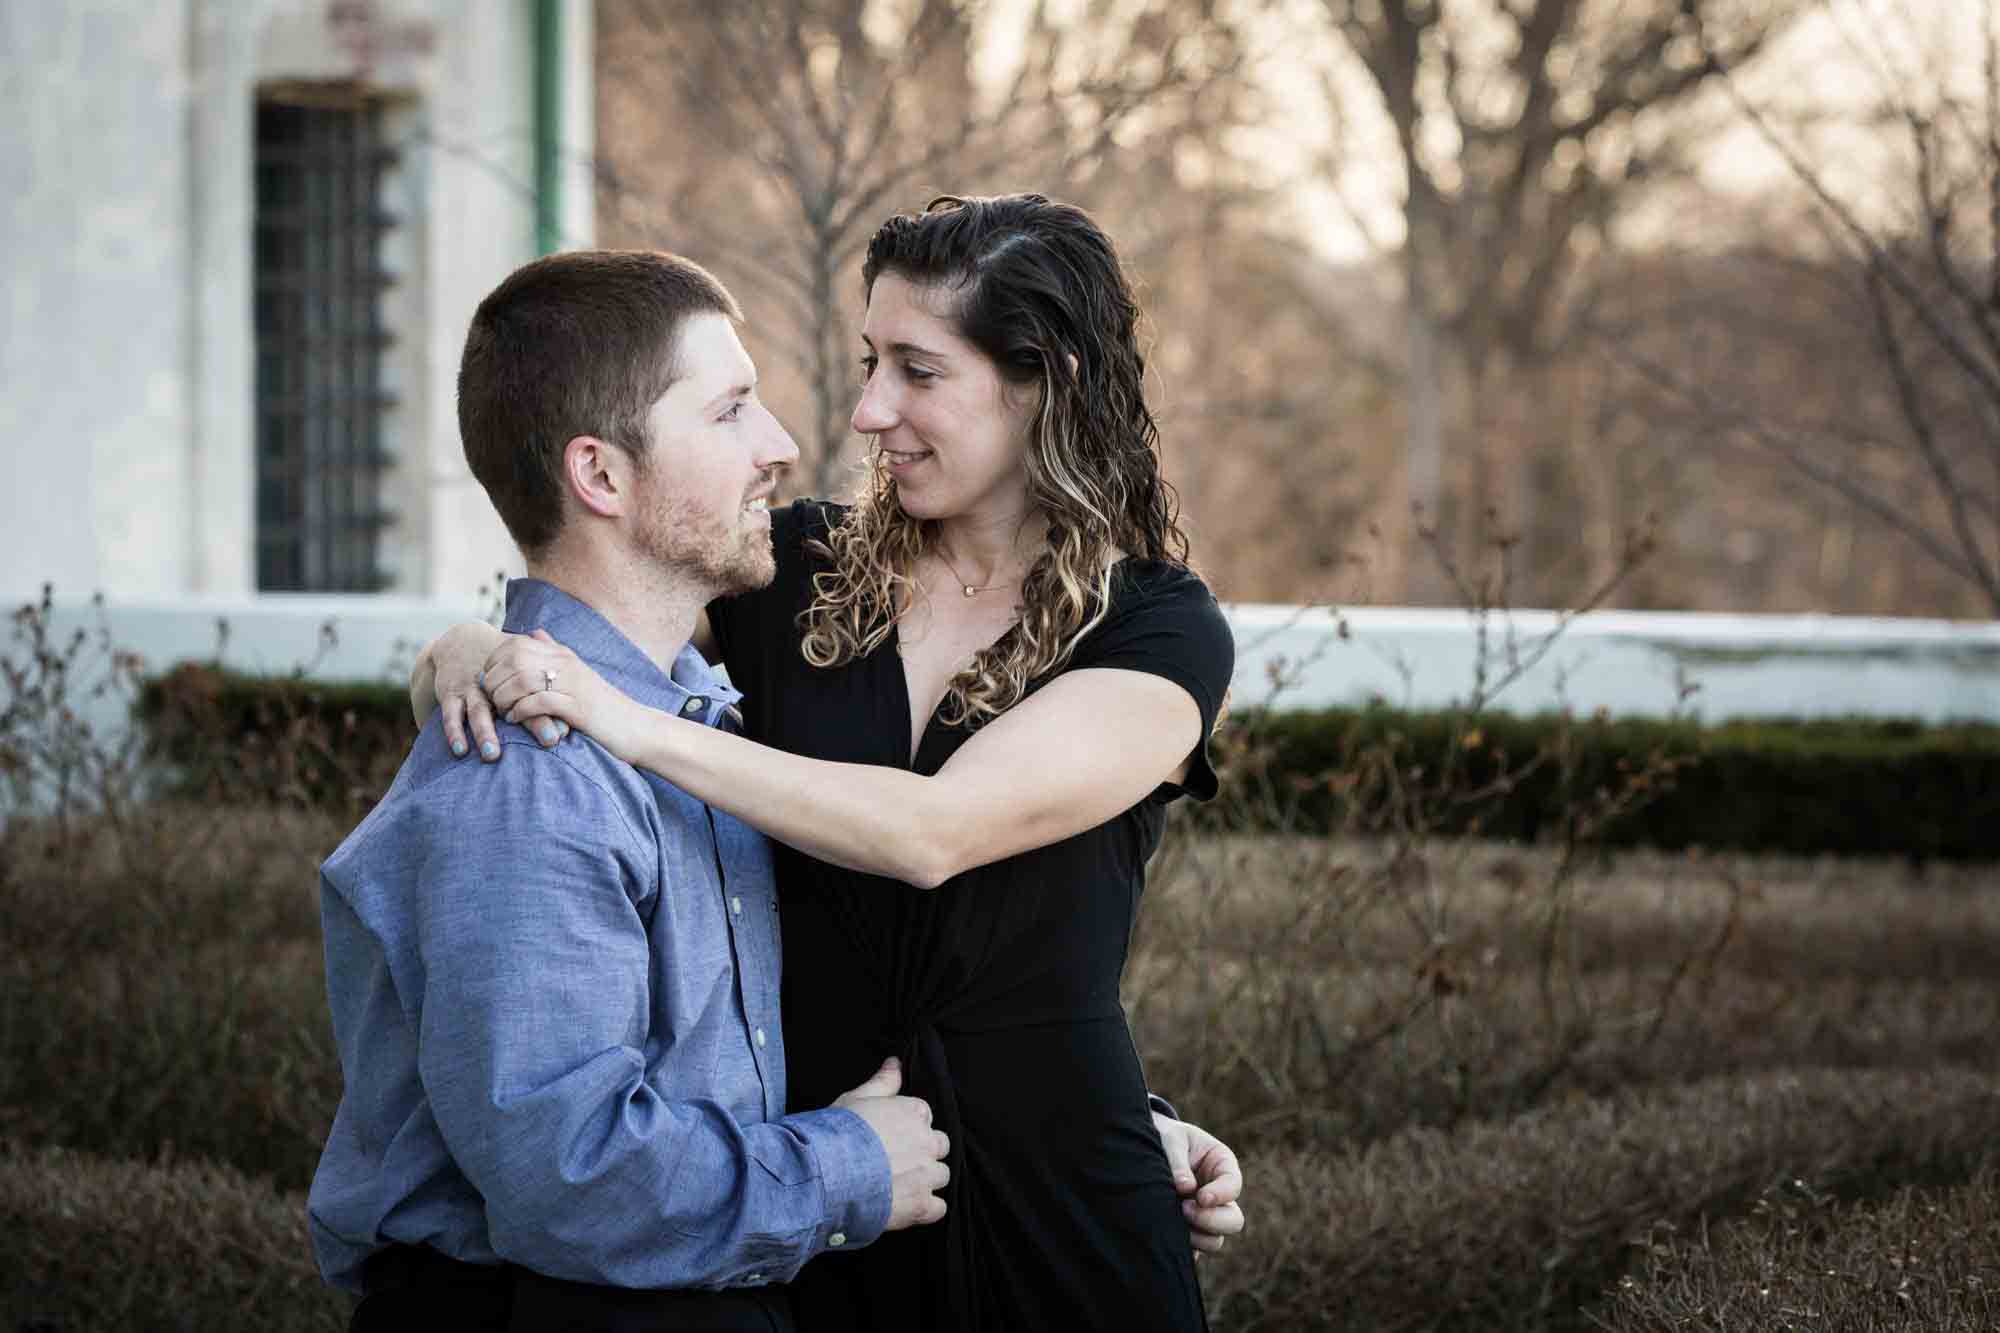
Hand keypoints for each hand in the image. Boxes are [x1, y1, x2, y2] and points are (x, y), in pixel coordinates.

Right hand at [419, 622, 569, 761]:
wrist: (460, 643)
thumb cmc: (502, 663)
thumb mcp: (524, 664)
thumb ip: (546, 687)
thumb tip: (576, 713)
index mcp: (516, 673)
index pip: (538, 692)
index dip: (551, 711)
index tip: (564, 732)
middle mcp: (496, 681)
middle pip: (516, 701)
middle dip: (532, 722)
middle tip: (548, 742)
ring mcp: (471, 687)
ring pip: (479, 711)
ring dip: (485, 732)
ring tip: (493, 754)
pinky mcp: (450, 693)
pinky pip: (450, 714)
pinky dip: (454, 732)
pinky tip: (460, 750)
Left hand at [483, 630, 654, 764]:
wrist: (636, 726)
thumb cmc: (602, 704)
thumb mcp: (578, 671)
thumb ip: (554, 652)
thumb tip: (535, 632)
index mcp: (562, 654)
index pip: (515, 644)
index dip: (494, 662)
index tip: (490, 681)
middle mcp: (566, 663)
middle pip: (514, 660)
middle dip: (495, 680)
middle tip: (492, 699)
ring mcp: (572, 683)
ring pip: (522, 679)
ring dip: (504, 697)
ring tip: (503, 710)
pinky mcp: (577, 706)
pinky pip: (538, 702)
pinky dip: (521, 711)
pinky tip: (517, 719)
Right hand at [834, 1057, 948, 1231]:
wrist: (826, 1174)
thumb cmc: (837, 1133)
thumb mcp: (856, 1099)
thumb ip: (882, 1082)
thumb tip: (896, 1062)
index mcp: (914, 1112)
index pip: (924, 1117)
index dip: (907, 1129)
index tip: (891, 1138)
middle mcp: (927, 1141)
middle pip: (939, 1146)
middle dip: (923, 1153)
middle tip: (895, 1162)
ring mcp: (926, 1175)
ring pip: (941, 1176)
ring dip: (925, 1181)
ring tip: (897, 1185)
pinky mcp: (921, 1206)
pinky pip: (938, 1208)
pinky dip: (926, 1209)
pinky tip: (905, 1206)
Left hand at [1152, 1111, 1244, 1257]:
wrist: (1148, 1149)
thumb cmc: (1165, 1139)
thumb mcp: (1171, 1139)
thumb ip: (1178, 1161)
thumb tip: (1185, 1188)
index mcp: (1222, 1166)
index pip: (1233, 1185)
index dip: (1220, 1195)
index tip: (1200, 1197)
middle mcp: (1219, 1196)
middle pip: (1233, 1221)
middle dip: (1211, 1221)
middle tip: (1184, 1209)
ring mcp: (1206, 1217)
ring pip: (1215, 1241)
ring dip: (1196, 1236)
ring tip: (1172, 1217)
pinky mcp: (1189, 1233)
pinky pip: (1194, 1252)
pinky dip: (1183, 1249)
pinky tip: (1165, 1234)